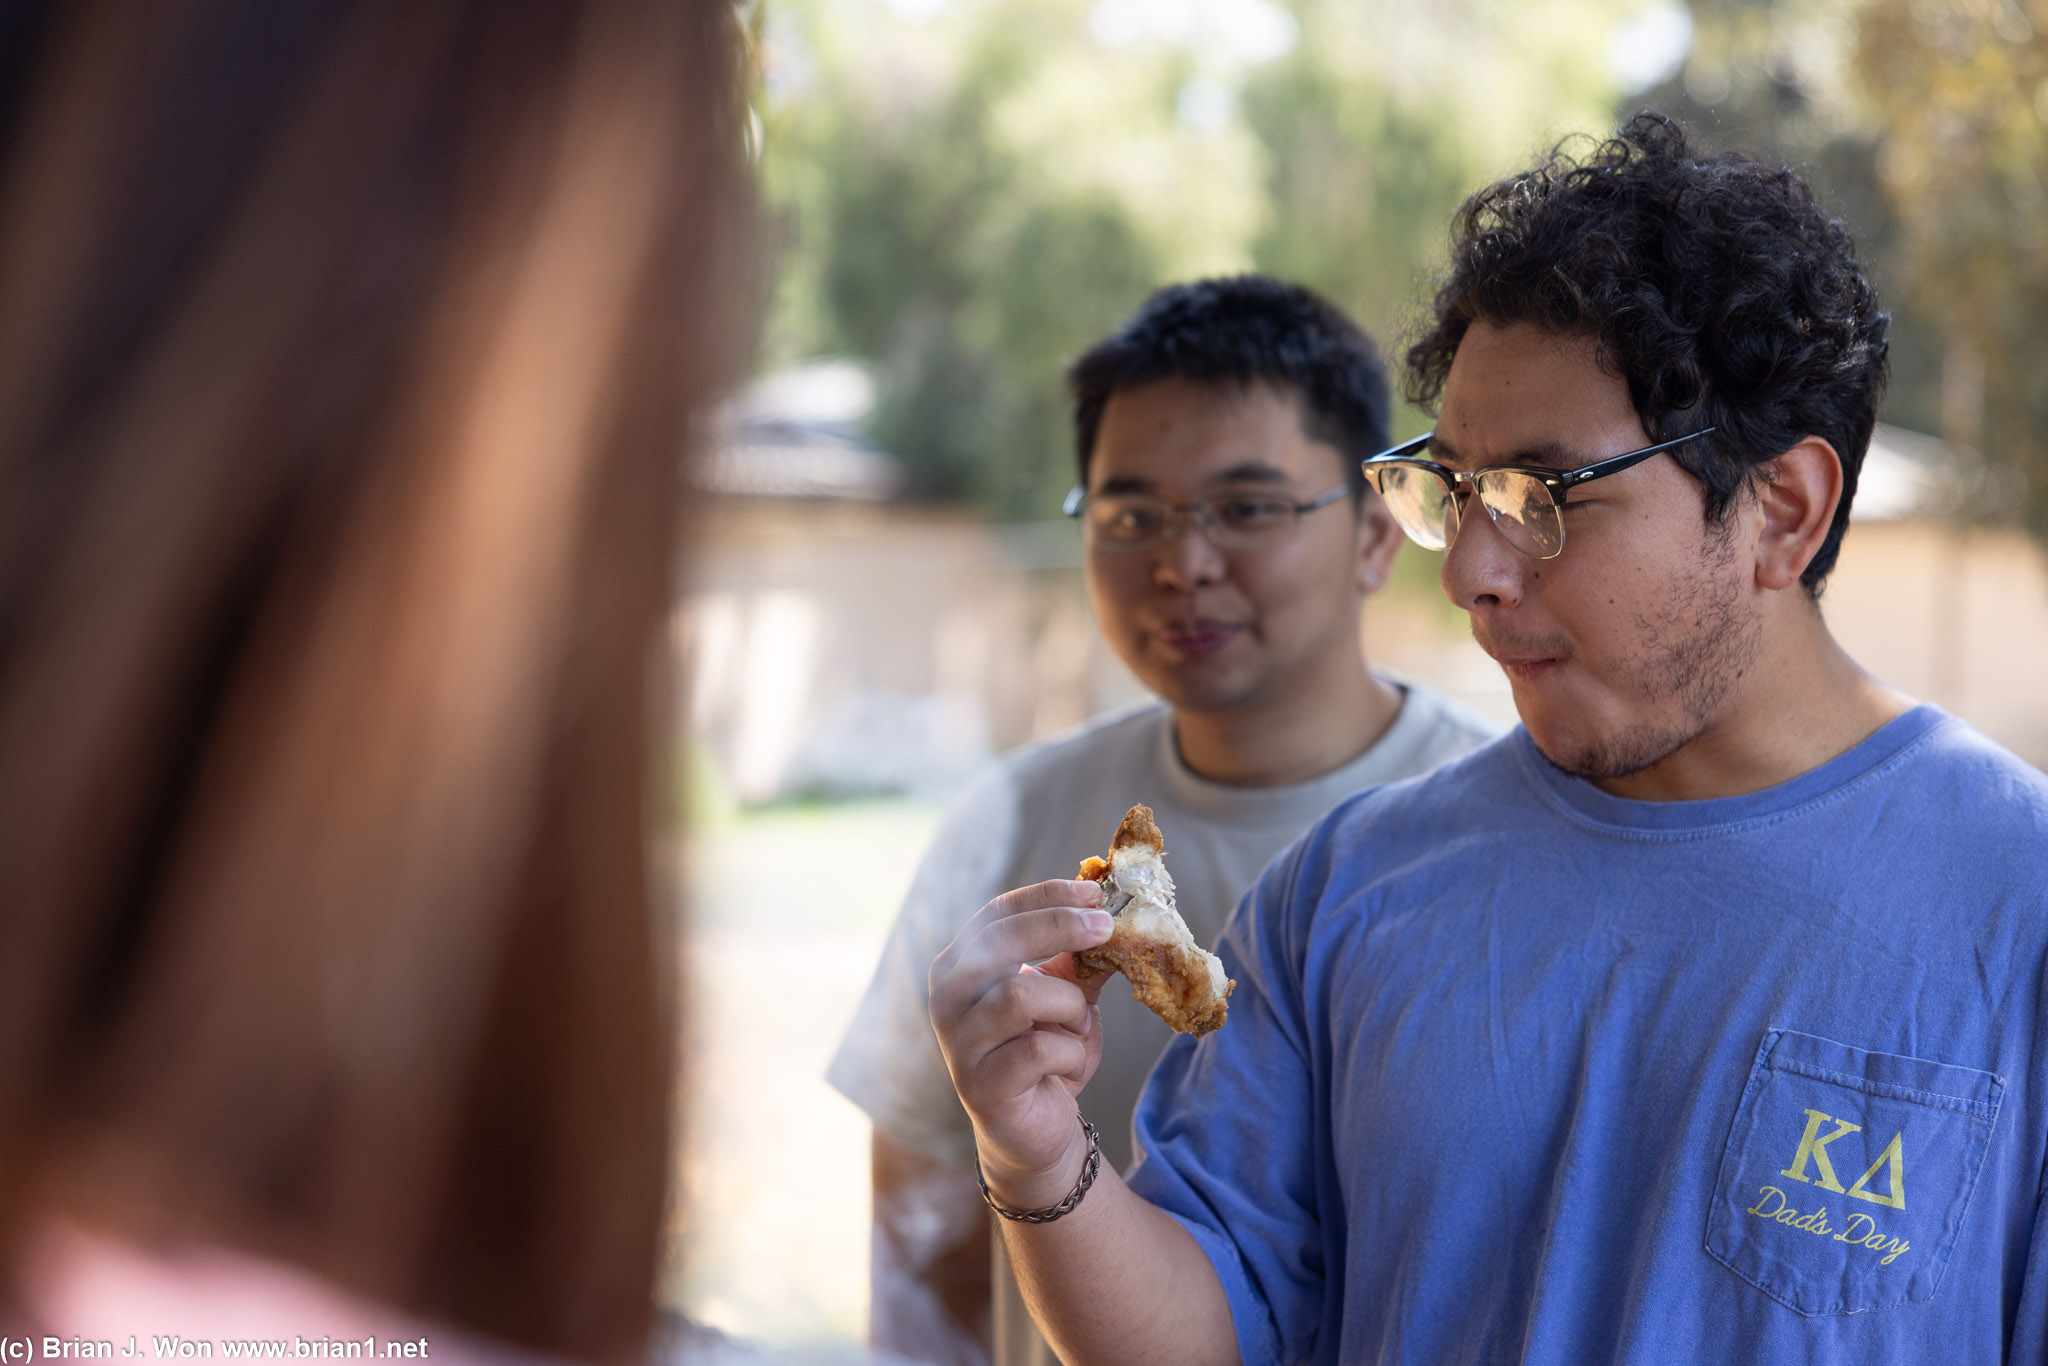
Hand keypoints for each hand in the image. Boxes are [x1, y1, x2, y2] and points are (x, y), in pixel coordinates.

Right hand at [929, 878, 1112, 1207]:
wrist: (1037, 1129)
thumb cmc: (1047, 1053)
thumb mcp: (1065, 996)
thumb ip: (1077, 957)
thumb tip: (1112, 909)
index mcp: (961, 966)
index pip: (997, 914)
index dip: (1046, 896)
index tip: (1093, 890)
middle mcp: (948, 998)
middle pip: (1000, 943)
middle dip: (1060, 928)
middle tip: (1107, 927)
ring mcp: (959, 1043)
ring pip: (1020, 995)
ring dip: (1068, 1006)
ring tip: (1078, 1025)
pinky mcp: (980, 1085)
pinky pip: (1038, 1050)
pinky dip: (1069, 1053)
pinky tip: (1069, 1066)